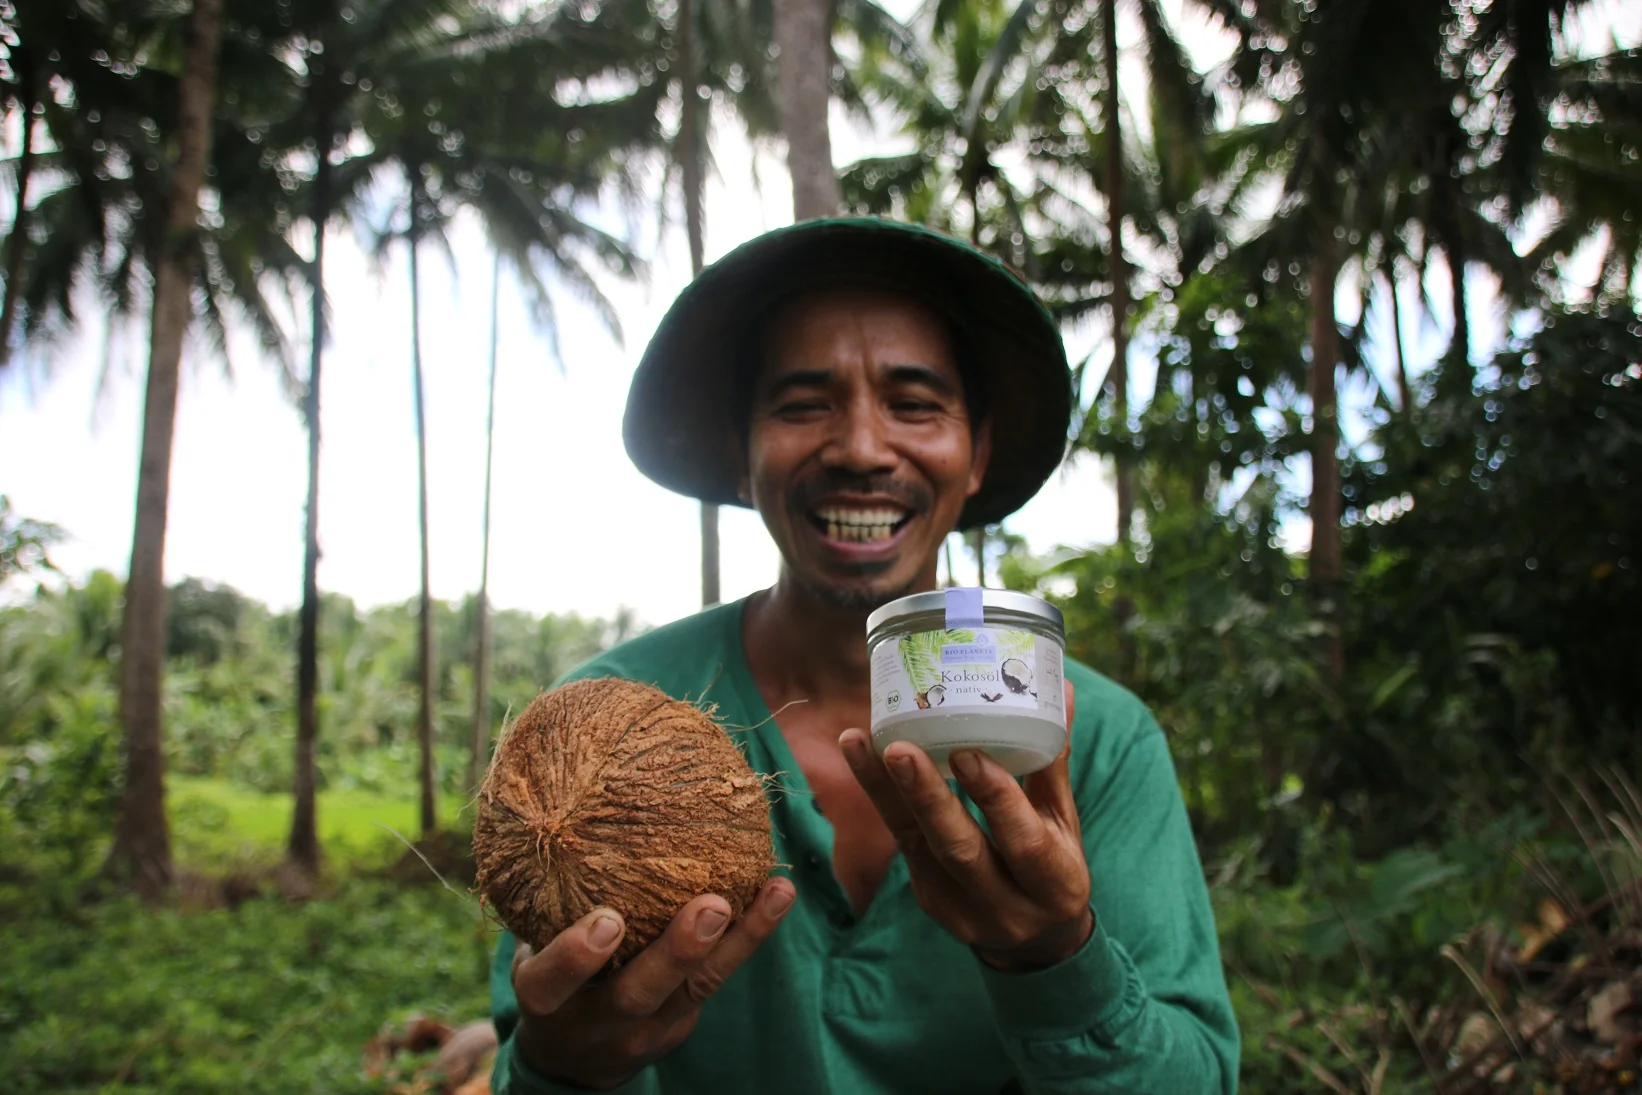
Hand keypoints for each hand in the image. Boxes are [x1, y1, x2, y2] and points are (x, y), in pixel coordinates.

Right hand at [509, 878, 794, 1089]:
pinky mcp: (679, 1024)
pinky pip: (717, 979)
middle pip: (636, 995)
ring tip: (773, 892)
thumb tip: (560, 812)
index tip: (606, 921)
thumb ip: (544, 906)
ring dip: (735, 940)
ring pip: (694, 988)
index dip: (575, 958)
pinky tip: (779, 893)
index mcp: (544, 999)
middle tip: (711, 907)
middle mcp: (595, 1021)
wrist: (572, 1059)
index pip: (550, 984)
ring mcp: (643, 1029)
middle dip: (676, 953)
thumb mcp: (530, 951)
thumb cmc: (549, 976)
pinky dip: (751, 935)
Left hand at [840, 681, 1090, 972]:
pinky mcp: (927, 899)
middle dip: (927, 798)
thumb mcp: (1064, 823)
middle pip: (960, 851)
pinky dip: (880, 796)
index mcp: (1055, 885)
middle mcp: (1006, 906)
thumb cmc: (1053, 865)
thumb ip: (1052, 763)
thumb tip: (1058, 689)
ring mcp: (959, 909)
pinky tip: (859, 754)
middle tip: (898, 748)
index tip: (967, 752)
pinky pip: (900, 842)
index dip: (995, 798)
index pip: (1024, 842)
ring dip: (885, 791)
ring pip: (916, 846)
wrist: (1034, 941)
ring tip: (859, 740)